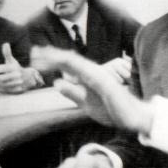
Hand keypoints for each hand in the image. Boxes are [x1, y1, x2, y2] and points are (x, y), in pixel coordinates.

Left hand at [0, 43, 28, 93]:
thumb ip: (7, 53)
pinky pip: (8, 90)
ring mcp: (17, 83)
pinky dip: (0, 89)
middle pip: (2, 78)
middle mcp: (16, 75)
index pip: (2, 68)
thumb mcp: (11, 61)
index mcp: (13, 67)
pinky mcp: (17, 90)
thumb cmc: (15, 68)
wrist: (28, 78)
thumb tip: (5, 44)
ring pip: (4, 85)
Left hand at [31, 46, 153, 134]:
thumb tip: (56, 82)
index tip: (35, 58)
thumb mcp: (85, 102)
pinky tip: (63, 62)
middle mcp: (91, 72)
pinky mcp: (104, 83)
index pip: (66, 64)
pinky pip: (87, 72)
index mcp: (87, 76)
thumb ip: (72, 92)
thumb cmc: (111, 108)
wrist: (134, 117)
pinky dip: (75, 66)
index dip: (50, 59)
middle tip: (33, 51)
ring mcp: (98, 75)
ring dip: (57, 57)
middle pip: (67, 59)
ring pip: (75, 62)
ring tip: (42, 55)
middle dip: (49, 54)